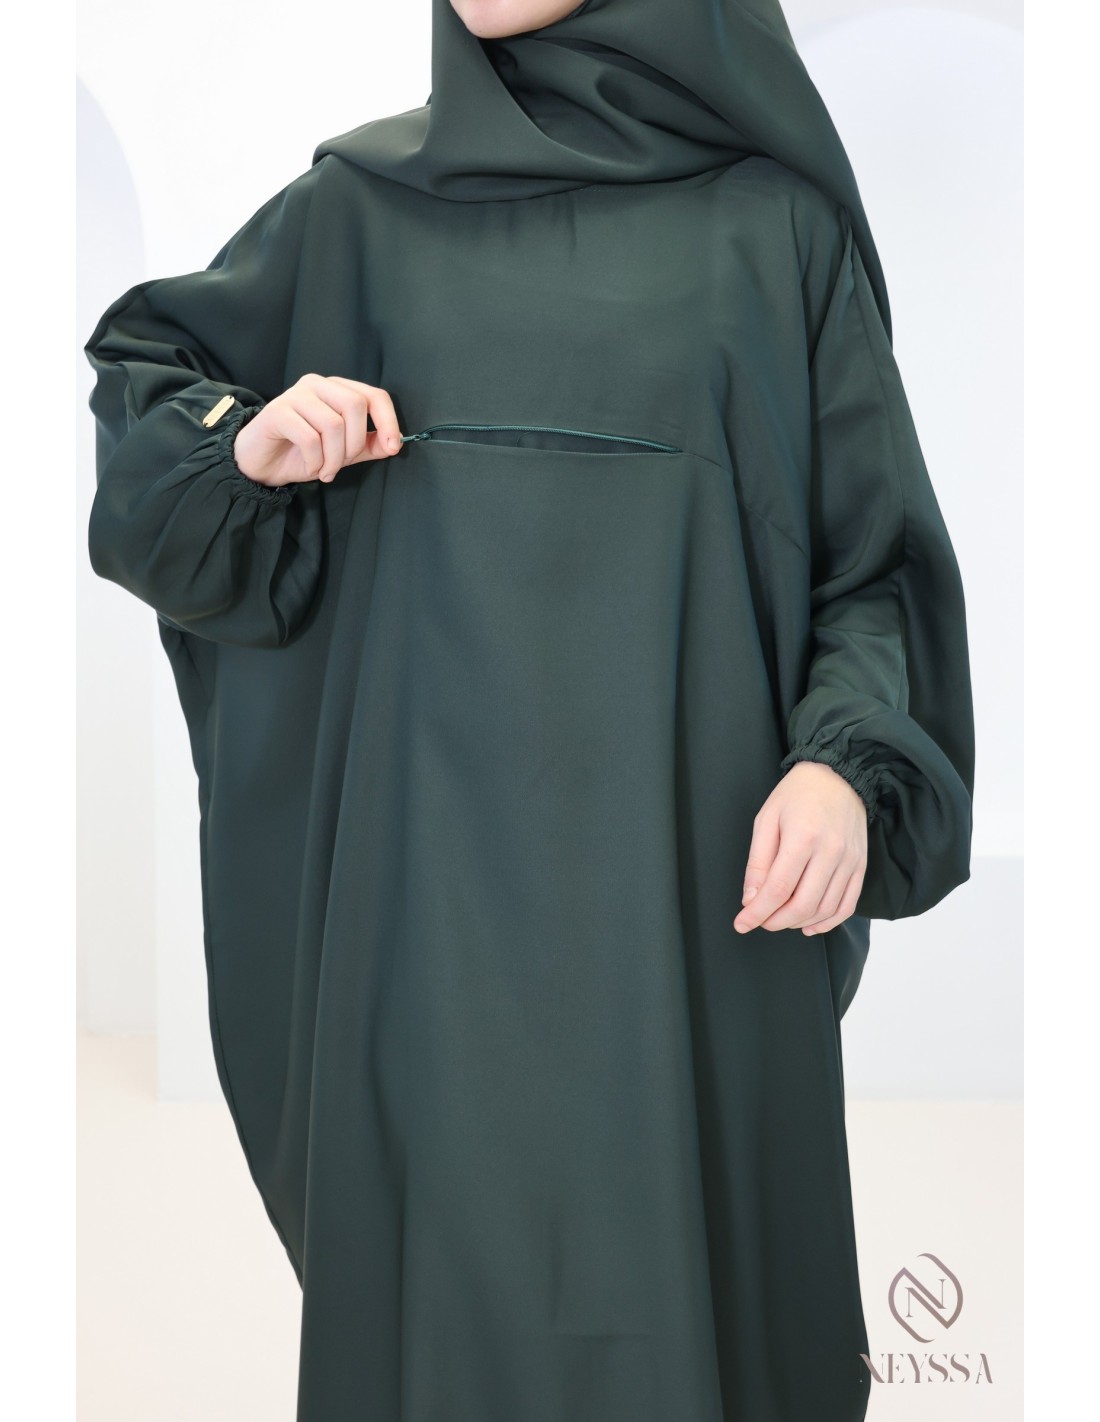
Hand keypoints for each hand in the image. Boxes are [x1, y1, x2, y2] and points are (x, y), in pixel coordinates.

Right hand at [233, 374, 403, 487]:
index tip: (393, 447)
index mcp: (336, 389)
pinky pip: (309, 437)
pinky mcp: (277, 411)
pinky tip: (310, 466)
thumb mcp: (342, 452)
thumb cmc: (301, 453)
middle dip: (355, 444)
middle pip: (355, 405)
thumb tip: (395, 444)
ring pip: (333, 424)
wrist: (261, 462)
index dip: (388, 422)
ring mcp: (296, 395)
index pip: (374, 395)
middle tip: (343, 464)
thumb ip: (368, 446)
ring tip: (325, 470)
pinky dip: (315, 460)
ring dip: (334, 458)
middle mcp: (317, 385)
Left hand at [733, 761, 867, 935]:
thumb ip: (758, 862)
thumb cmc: (797, 794)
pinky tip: (808, 924)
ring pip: (824, 910)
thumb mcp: (766, 820)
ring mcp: (849, 861)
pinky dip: (827, 922)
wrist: (837, 776)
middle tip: (760, 920)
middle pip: (802, 905)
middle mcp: (830, 852)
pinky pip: (847, 905)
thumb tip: (751, 898)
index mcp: (802, 837)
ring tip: (780, 919)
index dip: (757, 913)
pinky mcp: (860, 866)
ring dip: (798, 923)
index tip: (742, 923)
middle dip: (776, 921)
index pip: (778, 889)